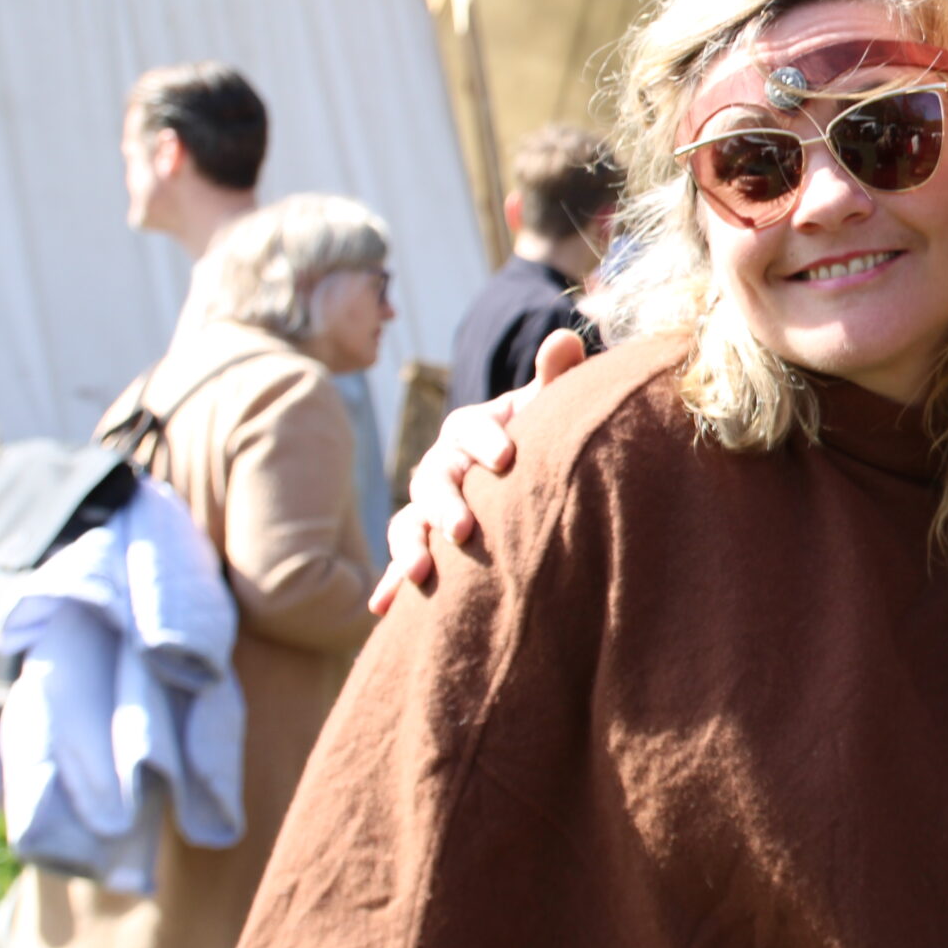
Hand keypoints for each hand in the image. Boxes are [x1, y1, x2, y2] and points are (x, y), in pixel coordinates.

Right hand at [368, 331, 587, 613]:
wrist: (526, 470)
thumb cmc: (542, 433)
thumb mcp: (550, 405)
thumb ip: (555, 375)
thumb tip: (566, 339)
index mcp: (470, 428)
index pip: (469, 426)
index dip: (486, 438)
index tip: (509, 455)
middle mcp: (442, 465)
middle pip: (433, 479)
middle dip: (445, 502)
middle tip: (464, 528)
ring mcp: (429, 506)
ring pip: (410, 522)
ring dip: (410, 545)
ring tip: (421, 572)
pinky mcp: (427, 543)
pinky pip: (403, 561)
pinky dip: (391, 583)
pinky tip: (382, 608)